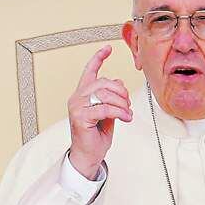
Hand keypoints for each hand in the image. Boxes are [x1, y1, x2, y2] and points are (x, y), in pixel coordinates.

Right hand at [67, 45, 131, 179]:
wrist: (88, 155)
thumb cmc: (95, 136)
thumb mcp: (108, 113)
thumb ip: (111, 98)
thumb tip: (118, 82)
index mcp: (82, 94)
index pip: (89, 71)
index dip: (98, 58)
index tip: (107, 48)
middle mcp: (77, 98)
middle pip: (103, 83)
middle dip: (121, 92)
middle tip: (128, 104)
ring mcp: (77, 107)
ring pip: (105, 94)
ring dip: (121, 104)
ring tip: (127, 113)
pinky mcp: (80, 117)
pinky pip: (104, 108)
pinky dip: (119, 112)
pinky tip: (126, 118)